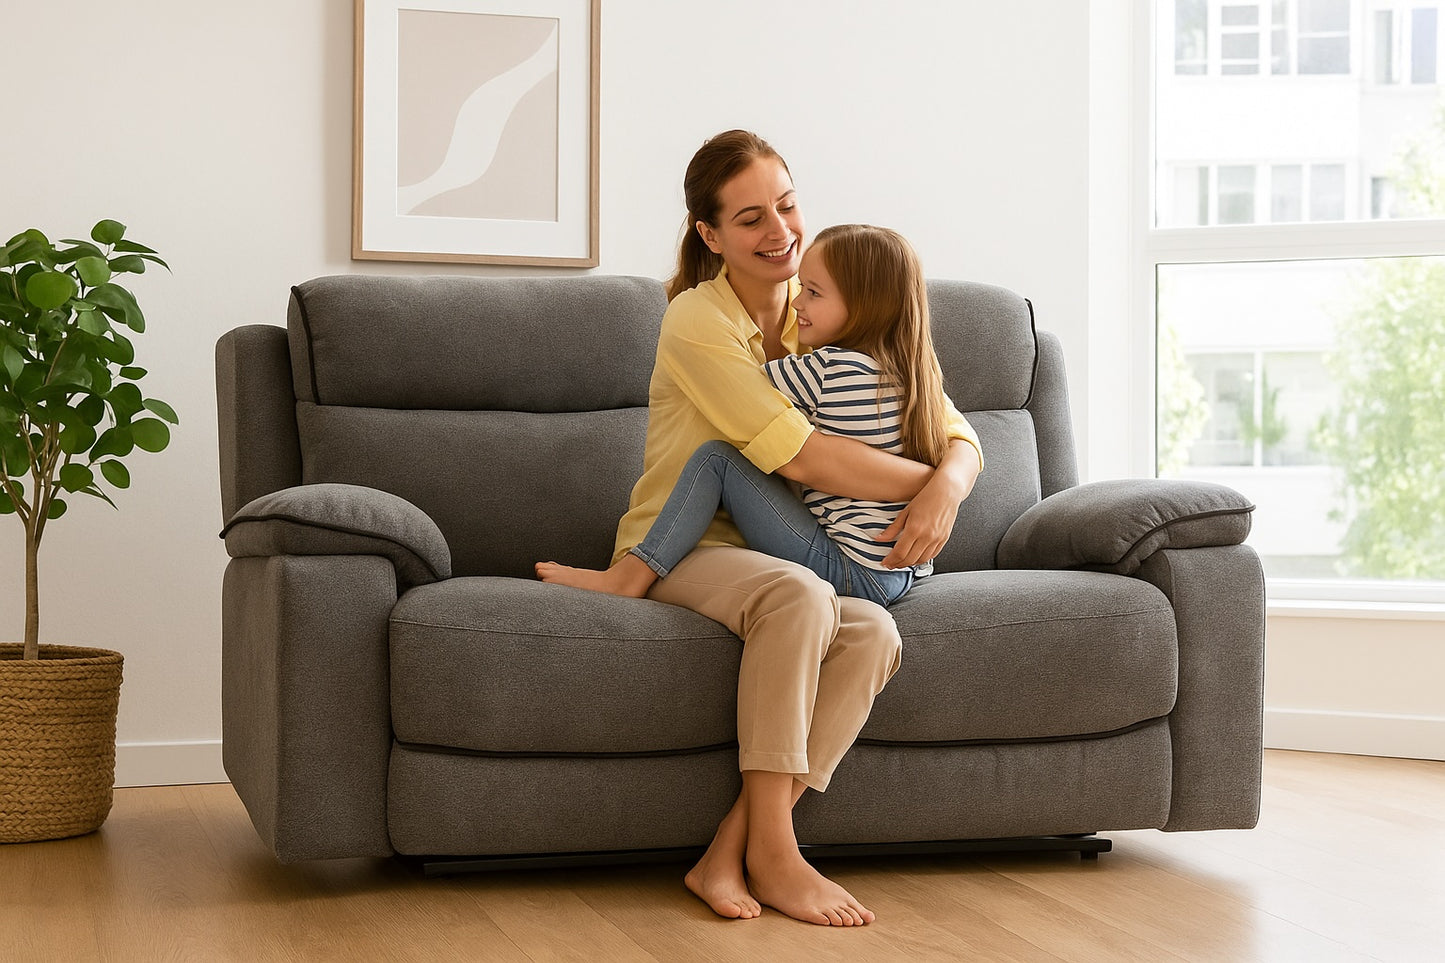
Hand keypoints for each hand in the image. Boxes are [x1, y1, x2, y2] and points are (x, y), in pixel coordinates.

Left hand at [878, 439, 979, 568]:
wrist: (946, 491)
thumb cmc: (926, 498)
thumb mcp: (906, 511)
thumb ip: (893, 528)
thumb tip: (878, 539)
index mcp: (915, 529)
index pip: (900, 552)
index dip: (891, 560)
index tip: (884, 562)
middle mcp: (927, 536)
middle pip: (910, 559)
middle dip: (898, 564)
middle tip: (890, 565)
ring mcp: (937, 539)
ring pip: (921, 560)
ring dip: (910, 564)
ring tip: (901, 562)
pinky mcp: (944, 539)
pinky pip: (932, 555)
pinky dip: (922, 560)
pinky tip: (915, 558)